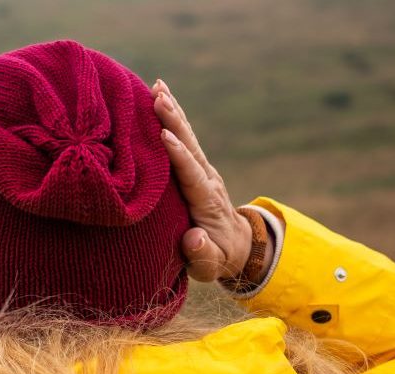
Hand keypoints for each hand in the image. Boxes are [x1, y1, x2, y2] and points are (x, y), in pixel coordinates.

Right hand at [151, 79, 272, 284]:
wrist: (237, 247)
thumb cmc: (217, 258)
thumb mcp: (210, 265)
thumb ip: (202, 254)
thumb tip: (194, 238)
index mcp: (207, 202)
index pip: (192, 175)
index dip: (179, 156)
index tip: (164, 136)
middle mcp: (207, 180)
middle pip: (191, 146)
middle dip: (174, 121)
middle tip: (158, 97)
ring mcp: (203, 171)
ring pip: (187, 136)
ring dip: (173, 112)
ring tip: (157, 87)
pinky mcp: (196, 167)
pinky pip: (183, 139)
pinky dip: (173, 117)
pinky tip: (160, 97)